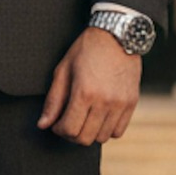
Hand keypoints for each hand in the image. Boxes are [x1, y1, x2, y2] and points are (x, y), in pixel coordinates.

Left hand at [37, 26, 141, 145]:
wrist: (118, 35)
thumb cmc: (86, 50)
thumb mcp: (64, 70)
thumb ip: (53, 100)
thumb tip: (43, 125)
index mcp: (84, 92)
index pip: (69, 129)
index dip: (58, 130)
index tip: (56, 122)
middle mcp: (104, 101)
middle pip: (84, 138)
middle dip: (71, 134)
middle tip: (68, 122)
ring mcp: (120, 104)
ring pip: (102, 138)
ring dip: (89, 133)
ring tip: (84, 119)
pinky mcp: (132, 103)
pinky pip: (118, 132)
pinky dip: (106, 130)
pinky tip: (99, 117)